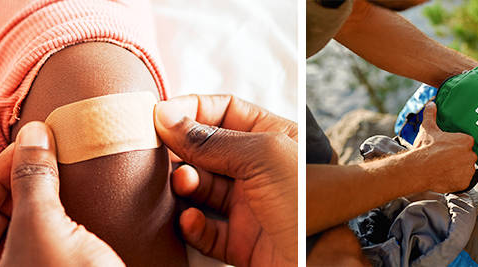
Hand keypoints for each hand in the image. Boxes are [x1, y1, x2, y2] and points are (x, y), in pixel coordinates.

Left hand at [0, 122, 121, 265]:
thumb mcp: (47, 229)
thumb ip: (33, 181)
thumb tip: (32, 138)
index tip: (22, 147)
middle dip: (10, 190)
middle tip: (37, 159)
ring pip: (12, 242)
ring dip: (30, 208)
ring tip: (53, 179)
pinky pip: (36, 252)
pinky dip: (48, 229)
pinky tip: (67, 212)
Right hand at [152, 94, 296, 265]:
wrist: (318, 264)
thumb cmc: (308, 205)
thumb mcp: (263, 157)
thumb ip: (213, 138)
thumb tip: (168, 117)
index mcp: (273, 139)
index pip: (225, 111)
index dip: (192, 110)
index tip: (161, 116)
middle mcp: (260, 171)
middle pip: (207, 151)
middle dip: (181, 150)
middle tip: (160, 152)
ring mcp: (249, 207)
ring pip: (201, 190)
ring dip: (185, 185)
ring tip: (183, 184)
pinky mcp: (240, 242)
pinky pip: (205, 229)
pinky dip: (192, 224)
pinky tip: (190, 219)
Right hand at [410, 102, 477, 192]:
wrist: (419, 168)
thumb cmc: (424, 149)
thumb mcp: (427, 128)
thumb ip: (431, 115)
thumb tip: (431, 104)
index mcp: (466, 140)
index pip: (467, 143)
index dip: (457, 146)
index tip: (449, 149)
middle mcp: (471, 155)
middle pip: (468, 156)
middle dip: (459, 158)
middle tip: (446, 159)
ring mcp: (468, 169)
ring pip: (467, 169)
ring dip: (459, 169)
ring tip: (445, 169)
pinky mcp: (465, 182)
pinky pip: (464, 181)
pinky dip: (457, 180)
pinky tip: (446, 176)